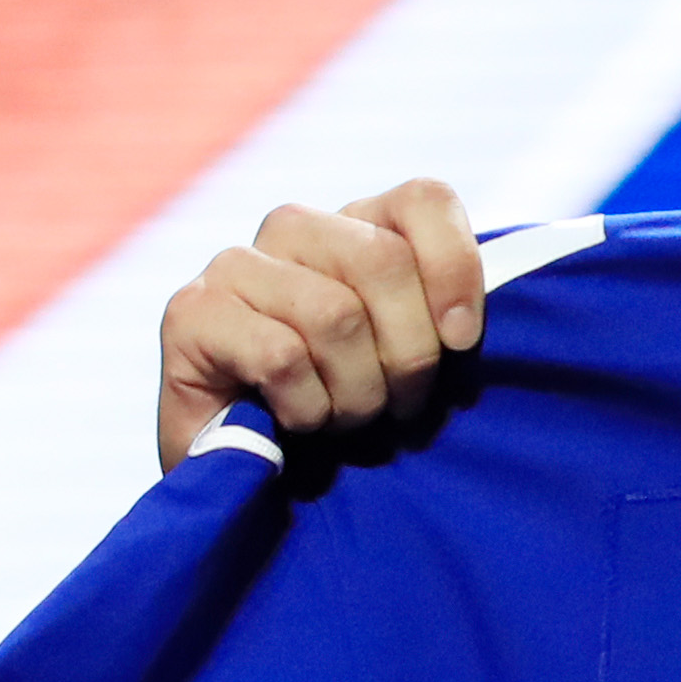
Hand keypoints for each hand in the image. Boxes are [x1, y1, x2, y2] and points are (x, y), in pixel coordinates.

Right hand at [155, 177, 485, 469]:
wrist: (255, 482)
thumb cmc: (352, 417)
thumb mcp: (415, 360)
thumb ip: (449, 318)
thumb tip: (491, 310)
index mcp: (358, 224)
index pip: (423, 199)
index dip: (456, 268)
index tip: (465, 343)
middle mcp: (294, 228)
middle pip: (382, 261)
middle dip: (408, 354)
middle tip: (401, 409)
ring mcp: (235, 265)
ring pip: (333, 314)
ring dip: (356, 393)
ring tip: (346, 423)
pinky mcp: (190, 313)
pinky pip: (282, 356)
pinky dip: (308, 408)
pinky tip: (297, 425)